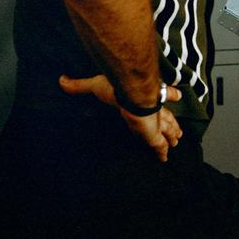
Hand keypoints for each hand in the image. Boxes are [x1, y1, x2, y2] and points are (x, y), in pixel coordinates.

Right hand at [58, 73, 182, 162]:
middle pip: (166, 117)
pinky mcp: (153, 133)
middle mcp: (151, 108)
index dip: (168, 95)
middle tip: (178, 130)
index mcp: (141, 97)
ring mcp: (154, 121)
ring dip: (172, 134)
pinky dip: (162, 151)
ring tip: (177, 140)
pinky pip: (159, 145)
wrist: (131, 91)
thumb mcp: (95, 84)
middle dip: (171, 123)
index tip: (177, 95)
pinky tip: (164, 158)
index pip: (159, 96)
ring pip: (167, 129)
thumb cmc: (117, 87)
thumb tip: (61, 80)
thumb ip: (79, 85)